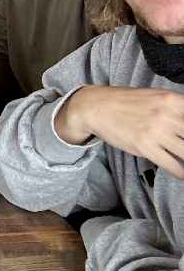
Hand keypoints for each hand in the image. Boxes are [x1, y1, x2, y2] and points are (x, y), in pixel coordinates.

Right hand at [55, 85, 183, 178]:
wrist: (95, 106)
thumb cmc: (126, 102)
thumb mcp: (155, 97)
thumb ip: (177, 108)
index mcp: (173, 100)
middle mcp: (168, 115)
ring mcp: (156, 131)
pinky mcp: (145, 146)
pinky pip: (173, 165)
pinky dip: (181, 173)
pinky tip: (182, 174)